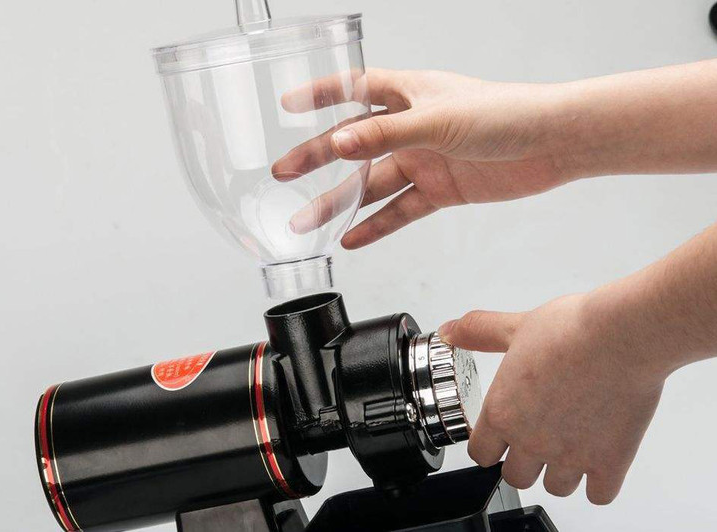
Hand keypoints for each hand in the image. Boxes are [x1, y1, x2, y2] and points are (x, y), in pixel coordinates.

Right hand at [273, 69, 575, 245]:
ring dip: (340, 203)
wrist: (553, 144)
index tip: (288, 106)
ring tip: (307, 221)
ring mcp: (425, 160)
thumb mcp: (437, 120)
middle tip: (284, 175)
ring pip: (372, 184)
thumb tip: (337, 144)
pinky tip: (353, 238)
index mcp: (409, 93)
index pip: (355, 88)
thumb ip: (385, 133)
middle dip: (317, 159)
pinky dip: (377, 226)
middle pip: (354, 144)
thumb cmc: (505, 114)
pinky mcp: (441, 190)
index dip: (321, 95)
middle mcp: (412, 127)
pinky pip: (401, 211)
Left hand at [439, 294, 667, 503]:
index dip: (488, 447)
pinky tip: (598, 461)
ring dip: (559, 473)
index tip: (498, 440)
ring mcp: (569, 456)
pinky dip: (599, 483)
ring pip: (555, 488)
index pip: (480, 454)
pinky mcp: (608, 463)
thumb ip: (478, 333)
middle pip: (515, 477)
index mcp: (503, 412)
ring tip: (567, 446)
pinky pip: (598, 495)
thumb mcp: (513, 327)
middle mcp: (531, 440)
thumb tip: (450, 332)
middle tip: (535, 441)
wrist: (620, 337)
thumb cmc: (571, 331)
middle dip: (522, 462)